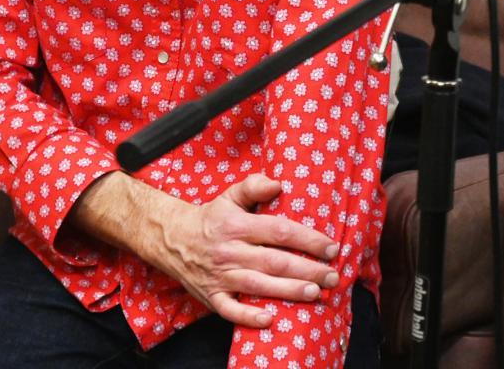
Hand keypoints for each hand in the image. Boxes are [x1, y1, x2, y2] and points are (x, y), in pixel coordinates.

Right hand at [153, 174, 338, 328]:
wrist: (171, 239)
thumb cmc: (210, 219)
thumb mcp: (228, 197)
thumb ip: (253, 187)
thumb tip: (279, 184)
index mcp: (235, 225)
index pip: (277, 231)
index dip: (306, 239)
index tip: (330, 247)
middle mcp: (229, 251)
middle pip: (273, 261)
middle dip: (306, 269)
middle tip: (333, 275)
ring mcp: (220, 276)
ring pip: (257, 285)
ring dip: (287, 290)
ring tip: (315, 293)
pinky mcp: (212, 297)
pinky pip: (230, 310)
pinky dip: (248, 317)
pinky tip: (270, 319)